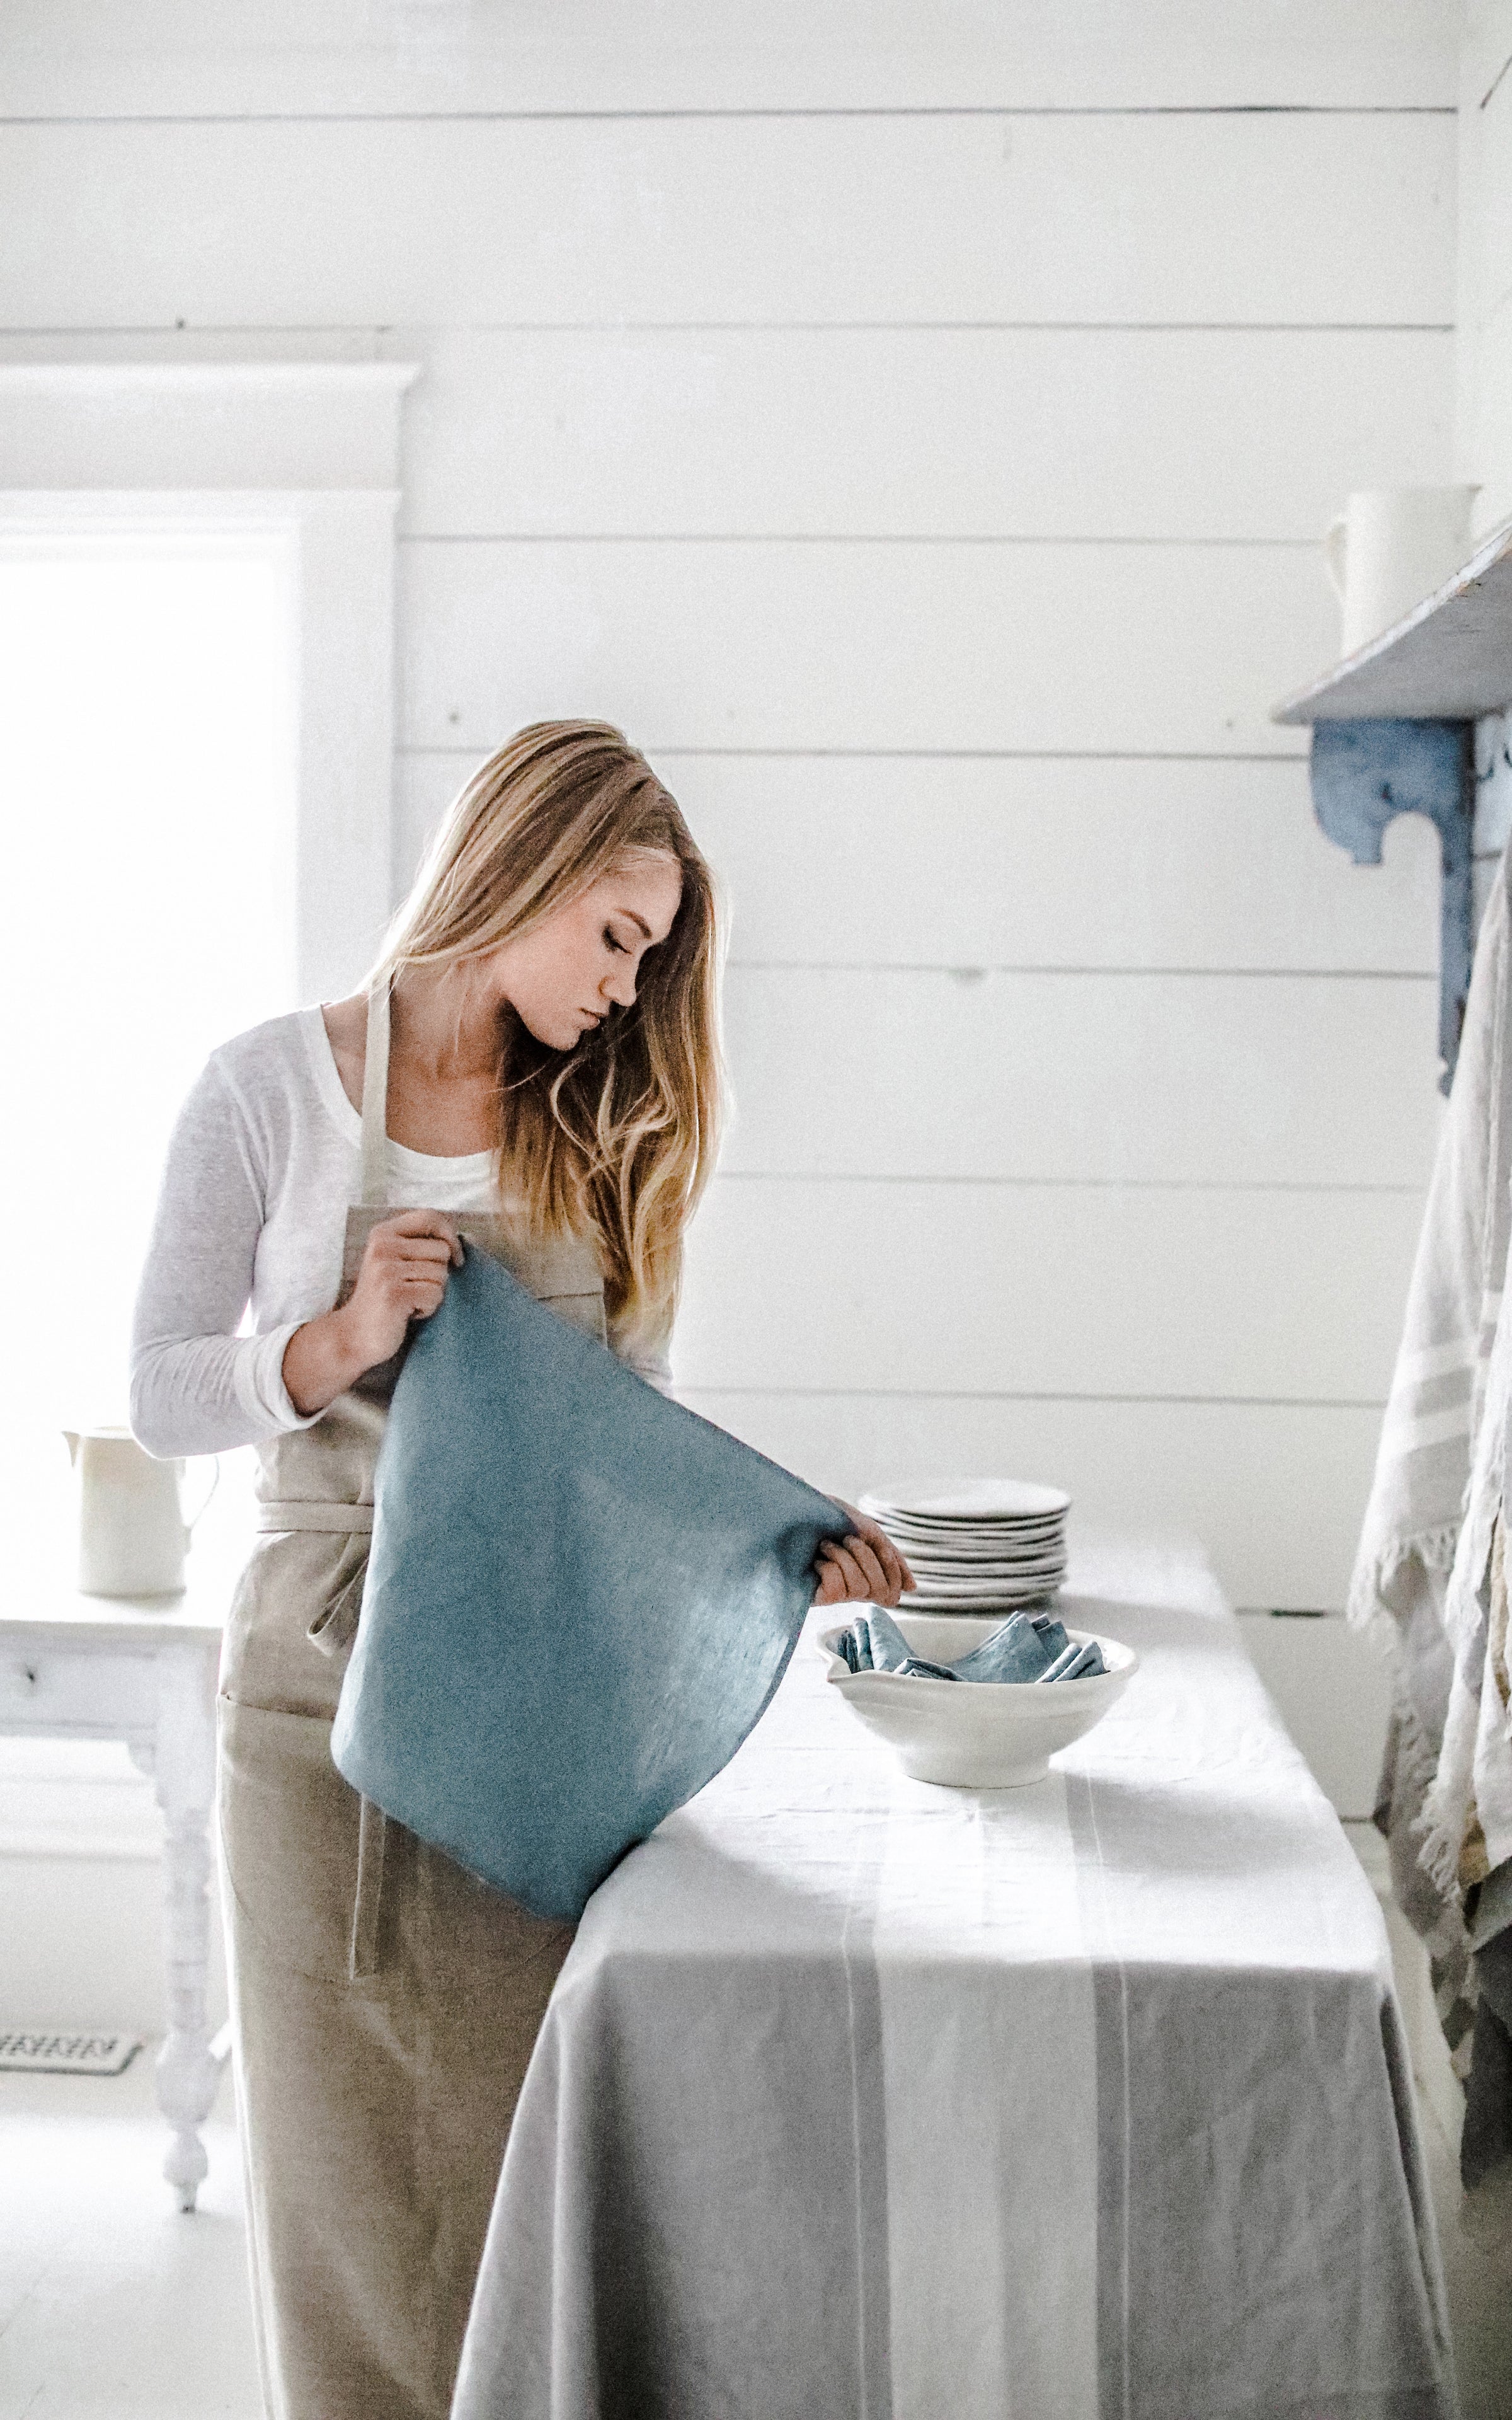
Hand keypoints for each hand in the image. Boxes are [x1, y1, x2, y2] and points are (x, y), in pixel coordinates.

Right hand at [283, 1212, 463, 1416]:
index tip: (455, 1258)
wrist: (353, 1335)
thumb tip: (468, 1239)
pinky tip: (408, 1313)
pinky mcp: (394, 1294)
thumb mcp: (394, 1261)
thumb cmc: (383, 1298)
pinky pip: (435, 1295)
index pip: (430, 1217)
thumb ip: (420, 1245)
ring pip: (441, 1275)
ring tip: (409, 1301)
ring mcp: (387, 1270)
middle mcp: (383, 1247)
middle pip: (442, 1250)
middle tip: (414, 1288)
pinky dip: (428, 1308)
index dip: (450, 1235)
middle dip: (439, 1274)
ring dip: (432, 1294)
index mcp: (383, 1233)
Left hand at [811, 1503, 915, 1608]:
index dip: (893, 1571)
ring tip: (827, 1545)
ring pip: (860, 1589)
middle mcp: (852, 1588)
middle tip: (848, 1539)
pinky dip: (829, 1568)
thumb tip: (913, 1589)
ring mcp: (834, 1593)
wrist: (790, 1511)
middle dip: (867, 1558)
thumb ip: (889, 1555)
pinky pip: (837, 1590)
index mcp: (866, 1575)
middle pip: (880, 1590)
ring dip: (845, 1559)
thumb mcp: (866, 1531)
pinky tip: (816, 1560)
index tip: (879, 1547)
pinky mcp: (816, 1597)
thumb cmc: (825, 1518)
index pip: (892, 1592)